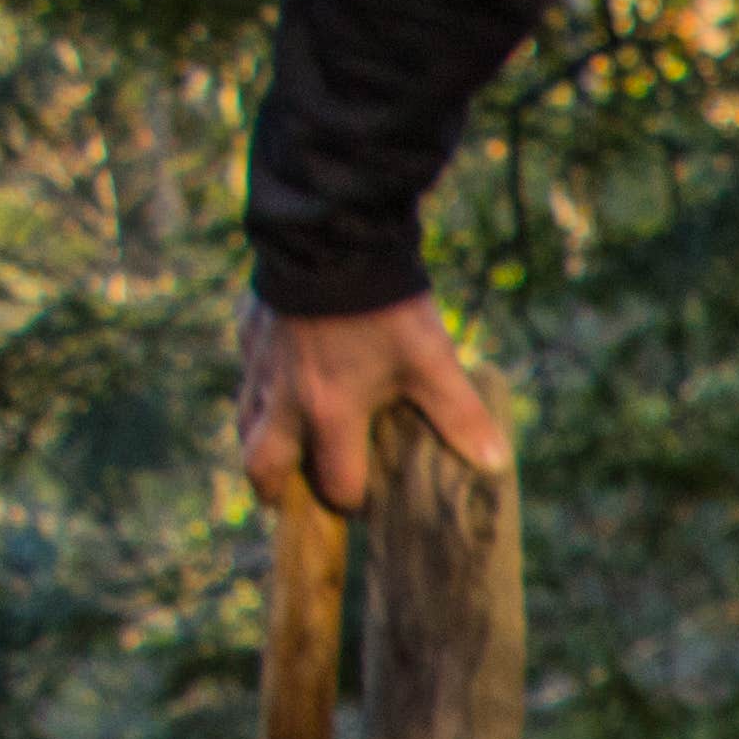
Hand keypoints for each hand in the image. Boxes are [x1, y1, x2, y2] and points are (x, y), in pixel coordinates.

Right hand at [236, 294, 511, 516]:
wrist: (331, 235)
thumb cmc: (384, 305)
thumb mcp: (431, 360)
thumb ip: (459, 414)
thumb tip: (495, 464)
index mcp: (330, 413)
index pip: (336, 484)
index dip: (352, 501)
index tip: (364, 502)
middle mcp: (284, 398)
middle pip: (262, 465)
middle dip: (274, 491)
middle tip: (288, 499)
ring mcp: (260, 364)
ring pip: (243, 422)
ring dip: (260, 443)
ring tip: (278, 453)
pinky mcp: (248, 330)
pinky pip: (244, 375)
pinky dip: (256, 392)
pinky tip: (275, 385)